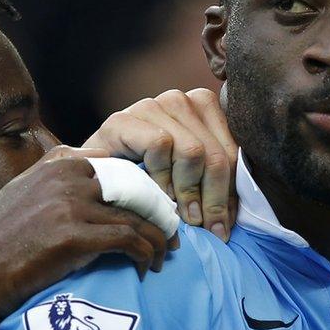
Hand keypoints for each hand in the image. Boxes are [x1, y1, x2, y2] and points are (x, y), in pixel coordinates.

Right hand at [0, 147, 177, 318]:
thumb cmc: (3, 239)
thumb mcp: (23, 190)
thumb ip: (55, 172)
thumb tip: (89, 160)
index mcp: (60, 162)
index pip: (123, 169)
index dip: (145, 194)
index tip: (155, 216)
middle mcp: (67, 177)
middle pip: (135, 190)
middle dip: (159, 214)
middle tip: (172, 236)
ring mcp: (71, 205)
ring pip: (136, 217)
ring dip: (158, 240)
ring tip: (162, 257)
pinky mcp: (76, 235)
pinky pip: (129, 240)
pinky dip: (145, 254)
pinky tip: (145, 268)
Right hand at [85, 88, 238, 241]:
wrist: (89, 179)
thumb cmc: (145, 182)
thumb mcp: (189, 179)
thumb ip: (214, 181)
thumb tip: (240, 213)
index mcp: (205, 108)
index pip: (233, 153)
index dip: (232, 194)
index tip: (225, 227)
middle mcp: (181, 99)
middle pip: (216, 155)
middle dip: (214, 200)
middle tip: (208, 230)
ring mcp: (151, 105)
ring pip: (193, 152)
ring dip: (189, 192)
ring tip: (182, 217)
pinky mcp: (123, 119)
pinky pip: (161, 145)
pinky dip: (162, 177)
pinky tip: (156, 194)